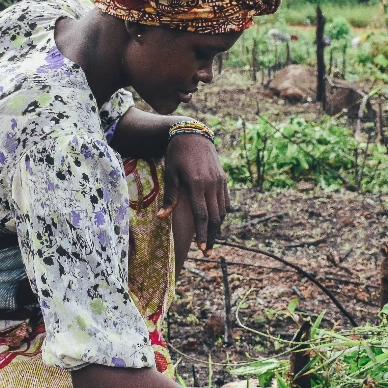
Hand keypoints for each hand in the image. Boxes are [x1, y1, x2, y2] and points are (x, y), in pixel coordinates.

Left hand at [159, 133, 229, 253]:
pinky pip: (225, 201)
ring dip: (217, 228)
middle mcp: (212, 185)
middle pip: (215, 217)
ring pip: (222, 211)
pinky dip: (222, 213)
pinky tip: (216, 222)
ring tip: (210, 241)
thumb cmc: (176, 155)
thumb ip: (170, 197)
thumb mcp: (170, 174)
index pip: (202, 215)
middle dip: (211, 236)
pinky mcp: (223, 179)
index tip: (201, 248)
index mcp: (197, 184)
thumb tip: (162, 217)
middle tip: (208, 252)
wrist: (192, 135)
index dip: (202, 234)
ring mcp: (220, 182)